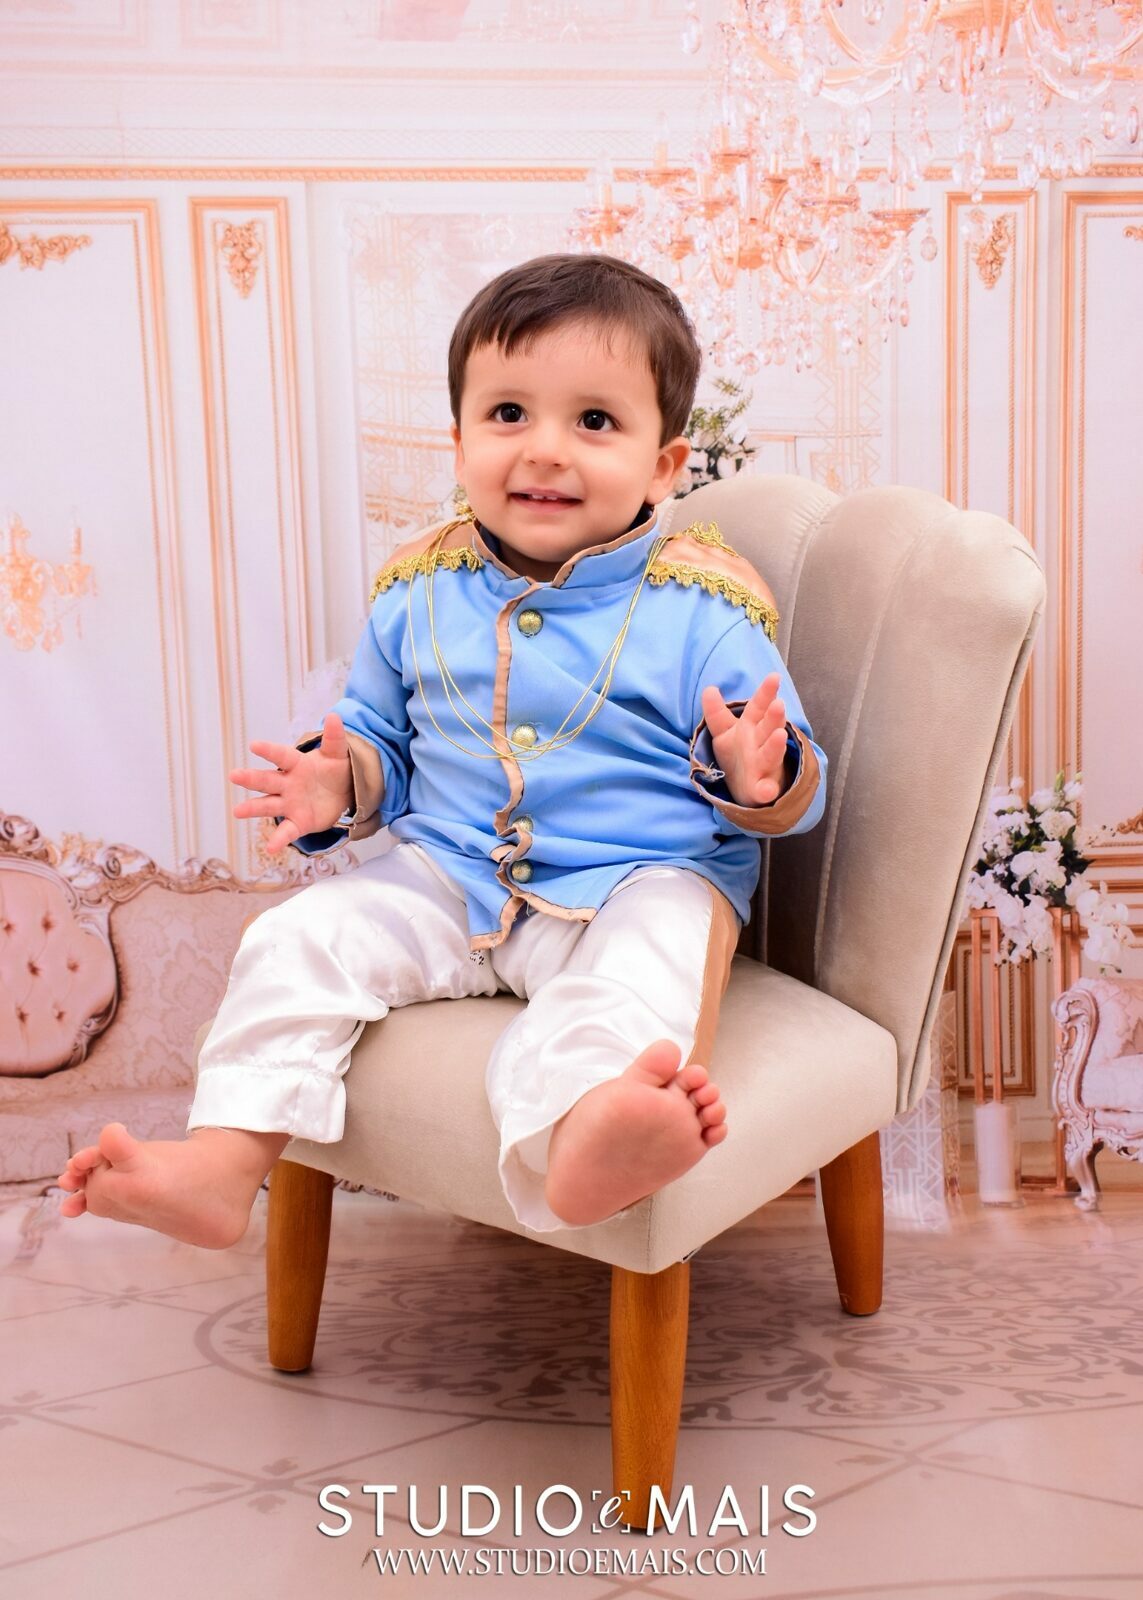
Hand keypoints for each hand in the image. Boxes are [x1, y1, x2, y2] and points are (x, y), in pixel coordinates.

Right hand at [229, 712, 353, 853]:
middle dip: (251, 778)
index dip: (269, 751)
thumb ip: (334, 737)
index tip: (254, 745)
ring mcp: (290, 803)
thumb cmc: (334, 771)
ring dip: (253, 808)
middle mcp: (288, 784)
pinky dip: (278, 840)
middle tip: (234, 775)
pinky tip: (270, 849)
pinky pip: (287, 831)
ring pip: (268, 806)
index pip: (282, 756)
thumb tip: (334, 715)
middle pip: (267, 781)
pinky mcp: (298, 822)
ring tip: (237, 811)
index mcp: (297, 764)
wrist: (344, 794)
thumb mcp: (338, 754)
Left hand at [700, 673, 791, 807]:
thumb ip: (717, 712)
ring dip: (775, 746)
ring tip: (780, 736)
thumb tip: (709, 689)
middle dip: (773, 717)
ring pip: (771, 754)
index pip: (758, 707)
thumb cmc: (739, 752)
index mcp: (751, 727)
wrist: (746, 785)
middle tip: (778, 704)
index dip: (765, 693)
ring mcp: (764, 766)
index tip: (773, 677)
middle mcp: (761, 743)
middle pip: (768, 728)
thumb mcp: (724, 731)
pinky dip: (767, 790)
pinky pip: (765, 790)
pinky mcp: (761, 788)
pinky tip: (767, 791)